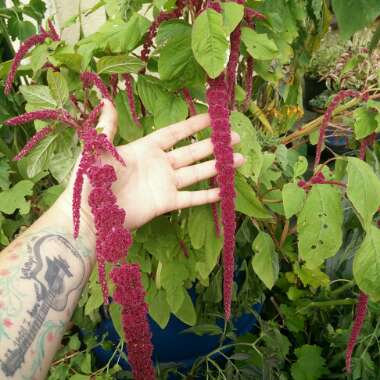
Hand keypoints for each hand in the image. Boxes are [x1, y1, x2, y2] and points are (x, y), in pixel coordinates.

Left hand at [62, 100, 243, 230]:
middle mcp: (159, 164)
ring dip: (217, 166)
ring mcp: (164, 184)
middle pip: (192, 151)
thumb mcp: (97, 150)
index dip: (194, 124)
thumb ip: (108, 127)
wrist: (90, 215)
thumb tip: (108, 100)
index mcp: (146, 148)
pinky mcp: (166, 203)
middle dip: (213, 144)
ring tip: (238, 160)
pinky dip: (208, 195)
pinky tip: (225, 189)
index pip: (175, 133)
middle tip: (235, 137)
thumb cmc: (91, 181)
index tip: (213, 116)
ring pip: (197, 173)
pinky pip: (192, 198)